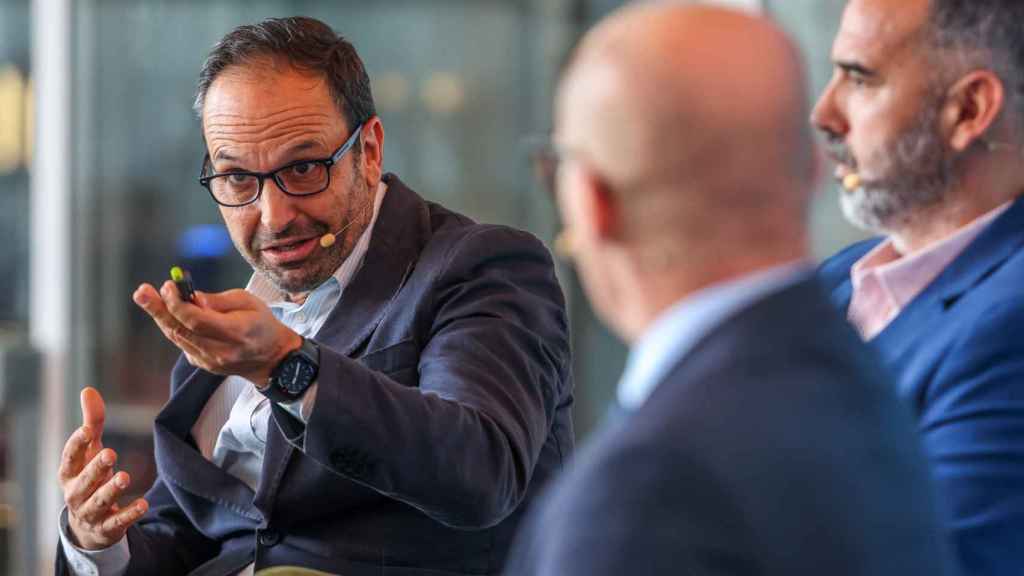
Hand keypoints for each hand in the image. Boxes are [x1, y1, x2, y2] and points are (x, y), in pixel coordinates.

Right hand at [59, 388, 148, 549]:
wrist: (88, 523)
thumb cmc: (89, 477)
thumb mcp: (90, 450)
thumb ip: (92, 422)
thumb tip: (88, 390)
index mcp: (69, 473)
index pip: (69, 457)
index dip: (76, 444)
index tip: (87, 429)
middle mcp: (75, 493)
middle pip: (84, 481)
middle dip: (95, 468)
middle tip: (110, 453)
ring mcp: (90, 512)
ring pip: (99, 501)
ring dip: (111, 490)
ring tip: (125, 477)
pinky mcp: (107, 528)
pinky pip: (117, 521)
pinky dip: (129, 514)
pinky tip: (144, 504)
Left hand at [132, 282, 301, 383]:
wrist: (272, 358)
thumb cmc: (262, 324)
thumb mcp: (249, 302)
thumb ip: (219, 301)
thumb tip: (192, 297)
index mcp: (236, 333)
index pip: (197, 320)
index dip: (178, 303)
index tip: (168, 286)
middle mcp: (221, 350)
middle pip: (181, 330)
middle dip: (158, 309)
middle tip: (142, 292)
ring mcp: (210, 361)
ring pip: (177, 337)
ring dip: (161, 316)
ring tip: (146, 296)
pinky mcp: (203, 364)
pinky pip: (182, 343)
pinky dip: (173, 326)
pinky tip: (167, 312)